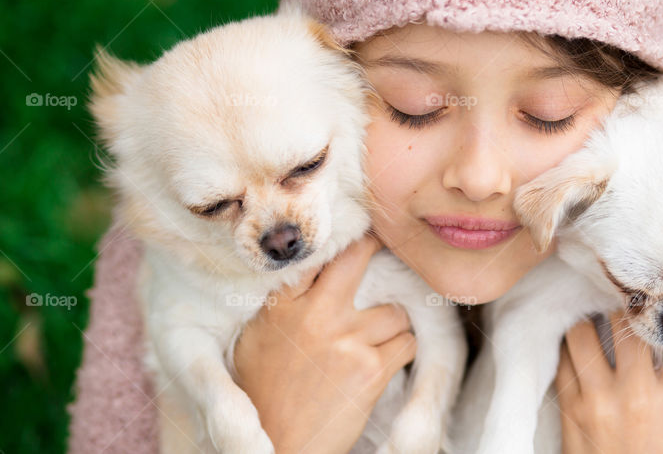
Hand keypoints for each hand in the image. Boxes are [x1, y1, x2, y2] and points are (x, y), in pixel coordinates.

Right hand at [232, 236, 416, 453]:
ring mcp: (346, 340)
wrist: (276, 446)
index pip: (315, 254)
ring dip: (392, 325)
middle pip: (357, 257)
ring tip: (377, 340)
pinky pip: (406, 342)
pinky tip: (386, 359)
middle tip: (384, 243)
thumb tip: (305, 270)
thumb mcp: (256, 339)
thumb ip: (282, 304)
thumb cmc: (262, 395)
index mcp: (281, 306)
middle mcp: (315, 315)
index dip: (338, 239)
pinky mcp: (371, 369)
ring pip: (394, 311)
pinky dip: (402, 350)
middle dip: (374, 246)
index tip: (352, 230)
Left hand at [555, 311, 662, 453]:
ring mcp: (598, 400)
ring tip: (593, 318)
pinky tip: (576, 345)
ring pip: (580, 333)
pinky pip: (562, 360)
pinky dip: (569, 348)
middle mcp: (636, 395)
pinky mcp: (569, 408)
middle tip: (622, 300)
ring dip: (587, 321)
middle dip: (623, 308)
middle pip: (625, 325)